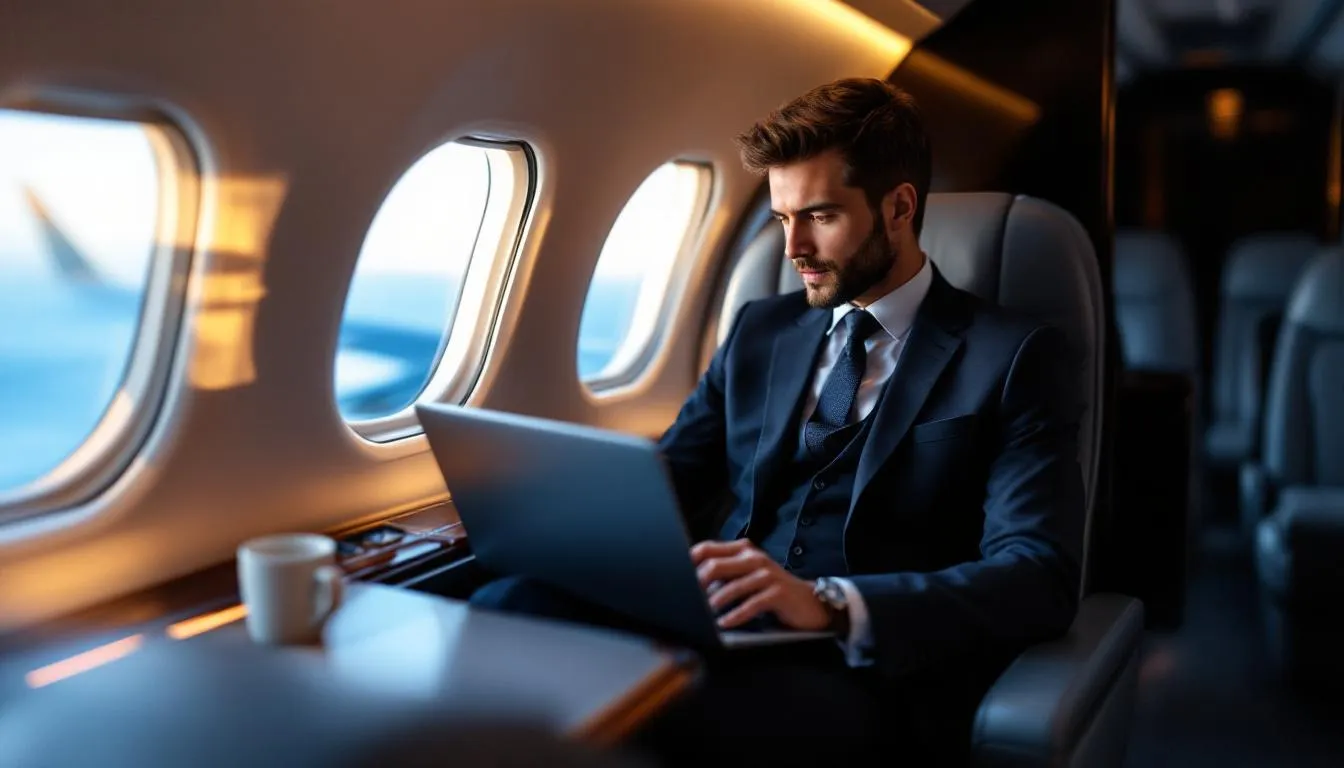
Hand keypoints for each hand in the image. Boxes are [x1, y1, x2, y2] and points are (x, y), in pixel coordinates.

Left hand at [690, 539, 830, 631]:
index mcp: (742, 551)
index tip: (676, 578)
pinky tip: (726, 624)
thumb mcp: (747, 577)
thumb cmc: (772, 591)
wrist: (809, 602)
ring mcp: (766, 574)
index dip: (689, 562)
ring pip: (732, 586)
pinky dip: (735, 616)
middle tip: (688, 600)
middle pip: (715, 565)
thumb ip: (725, 574)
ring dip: (715, 603)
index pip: (707, 549)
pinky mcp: (777, 592)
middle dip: (698, 584)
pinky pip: (751, 604)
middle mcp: (753, 558)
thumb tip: (693, 582)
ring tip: (705, 615)